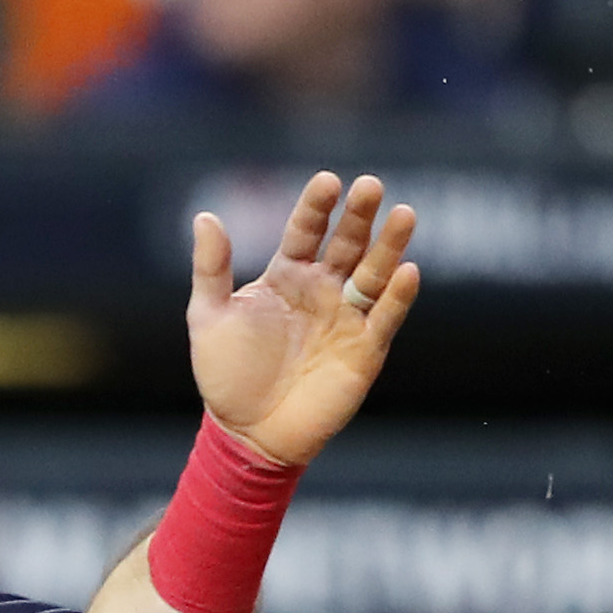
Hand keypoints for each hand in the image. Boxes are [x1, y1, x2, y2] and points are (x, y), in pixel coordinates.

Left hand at [187, 170, 419, 466]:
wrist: (247, 432)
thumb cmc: (226, 374)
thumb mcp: (208, 316)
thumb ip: (211, 267)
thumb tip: (205, 216)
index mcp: (285, 277)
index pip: (305, 231)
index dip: (316, 207)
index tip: (328, 181)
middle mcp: (321, 290)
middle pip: (347, 244)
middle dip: (359, 216)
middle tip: (370, 185)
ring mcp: (346, 317)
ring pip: (374, 273)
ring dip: (390, 246)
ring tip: (404, 213)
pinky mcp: (365, 349)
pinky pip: (385, 317)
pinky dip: (397, 296)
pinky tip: (407, 271)